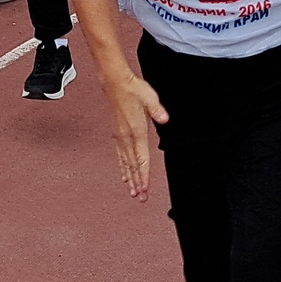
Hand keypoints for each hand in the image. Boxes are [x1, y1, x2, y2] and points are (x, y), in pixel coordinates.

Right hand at [102, 68, 170, 197]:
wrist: (116, 83)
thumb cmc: (133, 90)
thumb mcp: (150, 97)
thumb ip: (157, 111)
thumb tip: (165, 119)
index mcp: (136, 131)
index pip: (141, 159)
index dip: (144, 176)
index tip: (145, 189)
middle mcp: (126, 137)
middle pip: (133, 165)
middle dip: (137, 183)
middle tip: (140, 198)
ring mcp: (120, 136)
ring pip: (125, 162)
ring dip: (129, 178)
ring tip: (132, 191)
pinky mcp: (117, 134)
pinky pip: (120, 155)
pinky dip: (123, 167)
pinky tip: (124, 173)